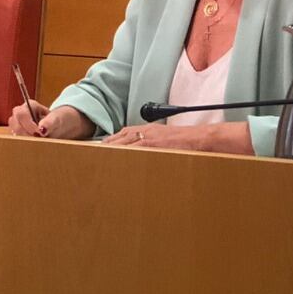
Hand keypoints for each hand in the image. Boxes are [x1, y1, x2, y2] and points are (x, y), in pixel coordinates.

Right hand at [9, 103, 92, 139]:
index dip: (28, 124)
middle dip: (26, 134)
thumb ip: (50, 123)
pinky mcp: (18, 135)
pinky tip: (34, 145)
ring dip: (25, 140)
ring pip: (14, 133)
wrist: (59, 127)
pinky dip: (25, 144)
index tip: (39, 133)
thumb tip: (42, 129)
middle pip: (14, 124)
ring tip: (39, 142)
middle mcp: (20, 114)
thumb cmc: (58, 120)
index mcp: (29, 106)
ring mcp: (17, 125)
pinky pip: (16, 140)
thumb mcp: (57, 119)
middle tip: (39, 140)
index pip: (20, 114)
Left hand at [101, 122, 251, 152]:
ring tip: (96, 163)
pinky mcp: (155, 145)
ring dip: (110, 153)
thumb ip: (150, 146)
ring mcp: (149, 138)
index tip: (94, 153)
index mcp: (145, 130)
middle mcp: (144, 132)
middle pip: (116, 140)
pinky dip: (124, 155)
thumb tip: (138, 158)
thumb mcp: (164, 140)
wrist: (202, 139)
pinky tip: (115, 163)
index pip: (119, 137)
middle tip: (89, 159)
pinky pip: (135, 150)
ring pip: (122, 145)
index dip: (106, 145)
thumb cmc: (185, 144)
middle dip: (103, 149)